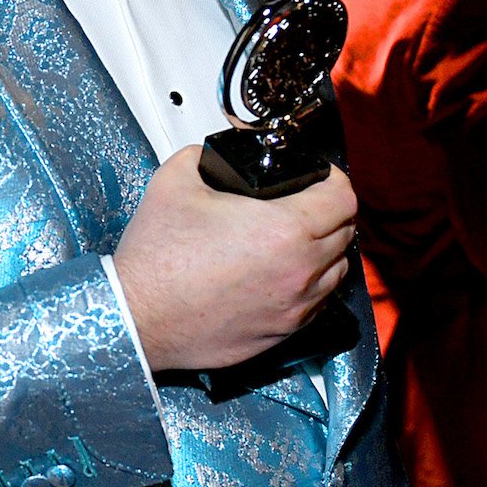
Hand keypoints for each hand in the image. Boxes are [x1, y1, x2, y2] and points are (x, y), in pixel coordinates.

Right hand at [113, 146, 354, 371]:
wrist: (139, 317)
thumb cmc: (157, 260)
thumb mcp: (175, 181)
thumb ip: (204, 154)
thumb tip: (217, 154)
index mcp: (283, 229)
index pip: (343, 197)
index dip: (334, 178)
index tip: (320, 176)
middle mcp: (299, 271)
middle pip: (346, 232)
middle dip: (329, 211)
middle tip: (304, 201)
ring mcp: (295, 306)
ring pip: (337, 270)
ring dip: (324, 249)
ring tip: (294, 238)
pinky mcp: (284, 332)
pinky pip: (317, 302)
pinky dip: (309, 283)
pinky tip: (279, 272)